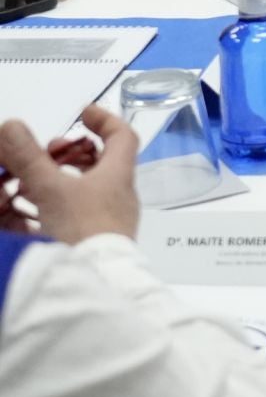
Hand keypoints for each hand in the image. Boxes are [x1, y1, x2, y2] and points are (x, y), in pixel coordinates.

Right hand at [0, 105, 140, 243]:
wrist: (95, 283)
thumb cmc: (80, 230)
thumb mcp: (50, 189)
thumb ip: (29, 158)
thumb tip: (12, 125)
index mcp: (117, 176)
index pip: (123, 137)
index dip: (105, 120)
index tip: (83, 113)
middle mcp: (118, 196)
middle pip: (101, 164)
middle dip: (72, 153)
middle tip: (47, 153)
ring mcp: (109, 220)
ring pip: (86, 190)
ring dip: (60, 180)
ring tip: (32, 180)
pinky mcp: (95, 241)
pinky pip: (76, 215)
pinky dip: (55, 206)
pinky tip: (31, 213)